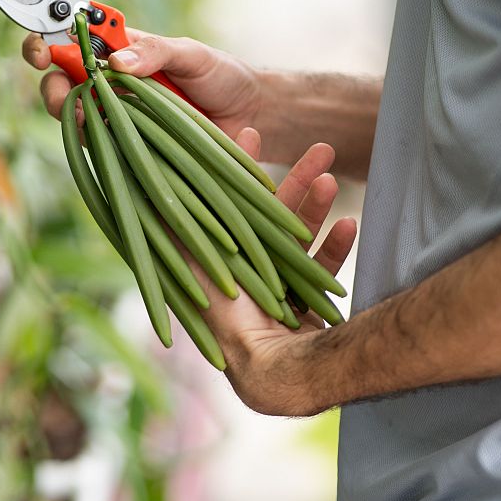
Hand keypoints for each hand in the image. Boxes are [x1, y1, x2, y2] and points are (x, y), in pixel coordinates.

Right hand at [22, 29, 264, 138]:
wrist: (251, 114)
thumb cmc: (220, 75)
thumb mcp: (191, 53)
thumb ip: (154, 51)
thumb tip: (115, 62)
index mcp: (118, 50)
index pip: (71, 41)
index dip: (47, 41)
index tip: (42, 50)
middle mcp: (110, 85)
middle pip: (61, 85)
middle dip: (52, 89)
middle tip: (61, 94)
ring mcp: (118, 118)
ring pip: (75, 120)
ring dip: (71, 119)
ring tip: (82, 118)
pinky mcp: (130, 150)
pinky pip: (104, 151)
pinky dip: (100, 147)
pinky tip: (107, 143)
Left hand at [200, 138, 356, 416]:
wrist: (271, 369)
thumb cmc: (227, 316)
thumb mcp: (193, 260)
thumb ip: (178, 223)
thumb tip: (150, 181)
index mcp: (215, 260)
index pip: (226, 202)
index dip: (239, 167)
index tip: (251, 131)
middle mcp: (242, 272)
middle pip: (269, 215)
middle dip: (295, 180)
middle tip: (319, 147)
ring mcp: (275, 289)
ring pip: (298, 237)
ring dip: (317, 206)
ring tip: (332, 177)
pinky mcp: (304, 306)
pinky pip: (320, 269)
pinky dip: (335, 247)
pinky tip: (350, 223)